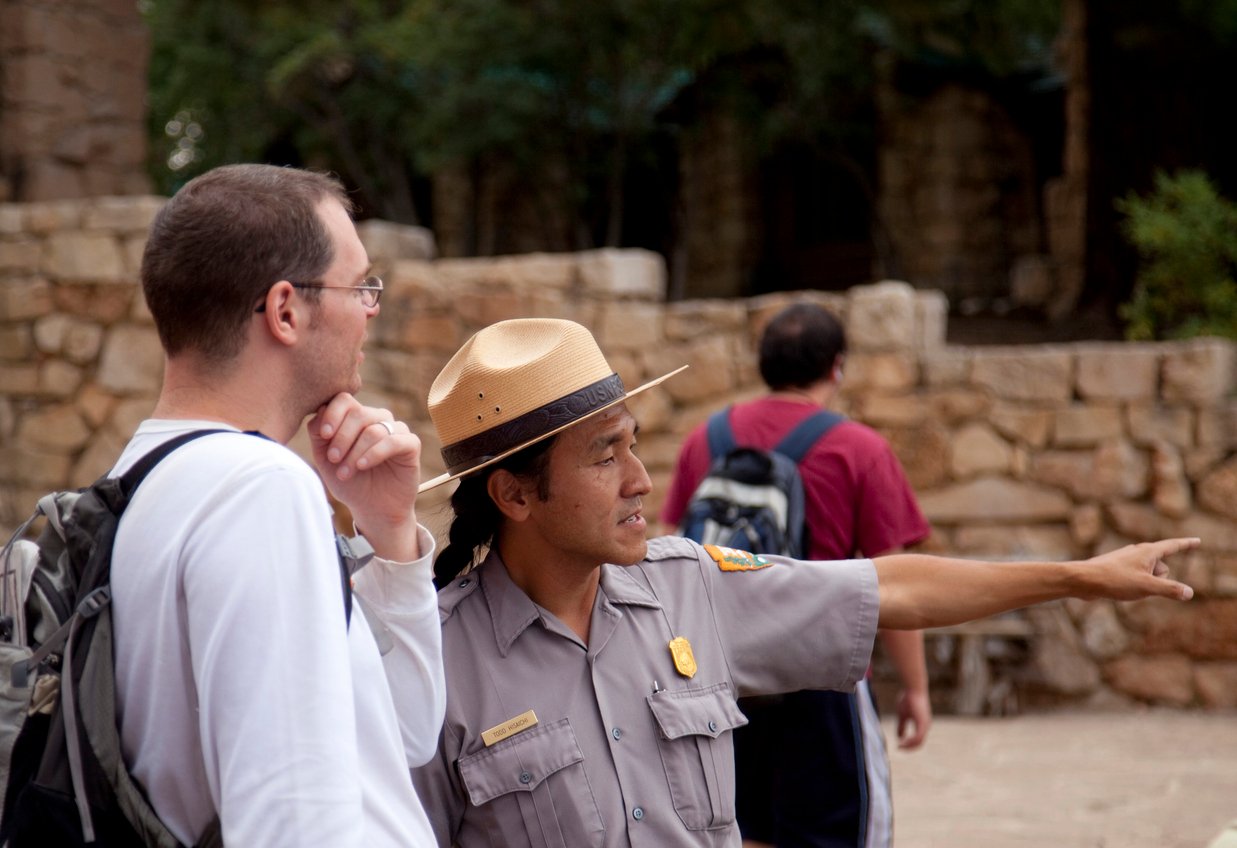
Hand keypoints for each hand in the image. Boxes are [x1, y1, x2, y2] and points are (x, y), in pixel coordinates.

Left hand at [308, 393, 420, 559]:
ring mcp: (396, 430)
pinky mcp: (411, 445)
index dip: (332, 414)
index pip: (344, 400)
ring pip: (374, 429)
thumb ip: (319, 434)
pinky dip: (374, 453)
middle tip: (333, 459)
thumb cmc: (349, 482)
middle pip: (358, 413)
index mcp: (356, 417)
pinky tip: (363, 466)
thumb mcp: (325, 459)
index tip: (323, 435)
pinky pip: (393, 441)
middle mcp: (377, 419)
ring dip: (355, 452)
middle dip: (342, 437)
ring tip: (345, 472)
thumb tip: (319, 410)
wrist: (372, 508)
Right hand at [895, 687, 931, 749]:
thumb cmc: (908, 699)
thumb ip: (901, 726)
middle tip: (898, 748)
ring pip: (919, 741)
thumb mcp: (902, 715)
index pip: (917, 740)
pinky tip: (902, 741)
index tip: (898, 745)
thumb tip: (899, 737)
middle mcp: (925, 726)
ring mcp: (925, 724)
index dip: (908, 745)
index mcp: (922, 724)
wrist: (913, 688)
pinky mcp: (922, 722)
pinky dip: (910, 741)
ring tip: (900, 746)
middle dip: (908, 747)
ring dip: (909, 746)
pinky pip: (918, 736)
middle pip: (919, 743)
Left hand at [1081, 538, 1198, 601]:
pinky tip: (1120, 588)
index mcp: (1147, 551)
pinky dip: (1135, 587)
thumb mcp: (1147, 586)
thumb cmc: (1114, 580)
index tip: (1198, 541)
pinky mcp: (1118, 568)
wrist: (1083, 580)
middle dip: (1158, 580)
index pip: (1173, 546)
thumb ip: (1170, 589)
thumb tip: (1189, 593)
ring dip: (1145, 585)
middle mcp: (1138, 552)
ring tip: (1126, 586)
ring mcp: (1127, 560)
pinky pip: (1138, 580)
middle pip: (1162, 568)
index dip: (1187, 545)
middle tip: (1138, 583)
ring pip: (1149, 576)